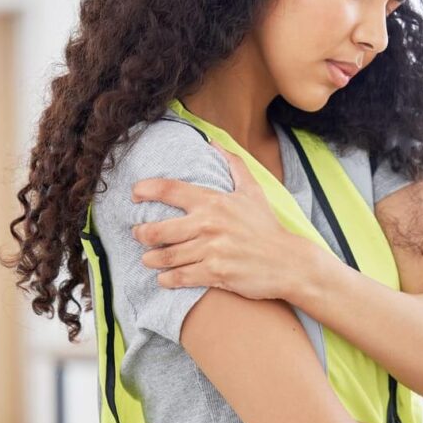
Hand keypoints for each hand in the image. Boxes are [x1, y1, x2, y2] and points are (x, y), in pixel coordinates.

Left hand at [131, 141, 305, 299]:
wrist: (288, 261)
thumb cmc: (267, 227)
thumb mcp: (253, 191)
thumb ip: (233, 165)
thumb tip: (213, 143)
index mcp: (214, 202)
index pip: (171, 190)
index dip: (146, 189)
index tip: (134, 194)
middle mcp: (209, 224)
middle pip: (158, 229)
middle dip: (142, 234)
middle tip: (139, 235)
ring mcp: (211, 250)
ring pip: (166, 256)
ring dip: (151, 259)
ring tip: (148, 258)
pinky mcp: (215, 273)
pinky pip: (180, 276)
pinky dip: (167, 278)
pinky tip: (164, 277)